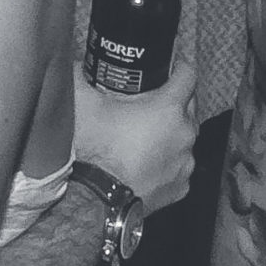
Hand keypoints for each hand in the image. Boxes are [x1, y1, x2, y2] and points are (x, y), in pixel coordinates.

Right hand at [72, 66, 197, 213]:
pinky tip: (149, 160)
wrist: (96, 201)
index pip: (188, 75)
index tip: (170, 65)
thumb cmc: (95, 151)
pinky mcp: (181, 187)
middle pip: (190, 107)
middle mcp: (185, 134)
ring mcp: (185, 163)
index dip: (179, 66)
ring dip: (173, 133)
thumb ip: (79, 75)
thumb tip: (75, 63)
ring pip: (186, 138)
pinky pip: (179, 166)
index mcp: (169, 108)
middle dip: (176, 100)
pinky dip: (169, 161)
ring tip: (148, 134)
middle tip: (152, 100)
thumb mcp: (84, 104)